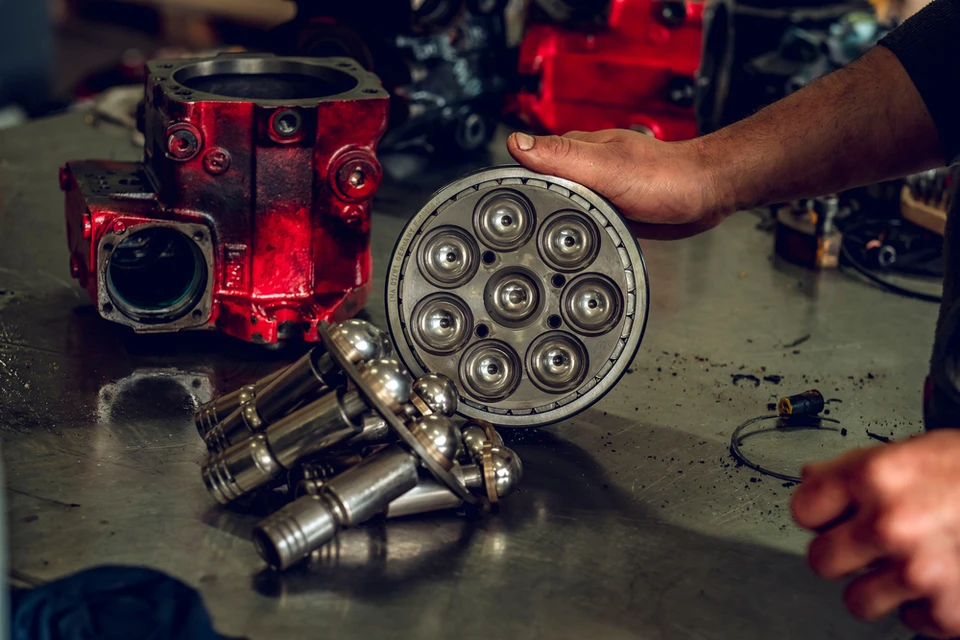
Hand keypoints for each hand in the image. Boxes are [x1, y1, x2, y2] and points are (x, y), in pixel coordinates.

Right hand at [506, 130, 733, 239]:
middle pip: (540, 189)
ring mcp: (598, 191)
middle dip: (523, 211)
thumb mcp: (608, 167)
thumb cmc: (666, 178)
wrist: (707, 195)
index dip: (509, 184)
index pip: (529, 163)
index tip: (489, 208)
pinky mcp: (611, 211)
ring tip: (524, 253)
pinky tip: (565, 250)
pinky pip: (582, 222)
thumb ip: (563, 157)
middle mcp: (584, 170)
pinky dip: (572, 234)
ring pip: (560, 208)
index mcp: (577, 153)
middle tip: (501, 243)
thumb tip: (517, 143)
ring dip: (546, 226)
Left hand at [791, 430, 959, 637]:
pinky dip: (924, 606)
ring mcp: (920, 572)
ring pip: (858, 600)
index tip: (828, 517)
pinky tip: (943, 579)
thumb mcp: (913, 451)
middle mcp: (892, 525)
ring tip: (905, 565)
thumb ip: (856, 466)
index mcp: (876, 478)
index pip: (802, 510)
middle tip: (865, 546)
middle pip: (821, 560)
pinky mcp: (949, 612)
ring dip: (878, 587)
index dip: (817, 513)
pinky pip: (909, 621)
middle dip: (841, 553)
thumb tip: (812, 477)